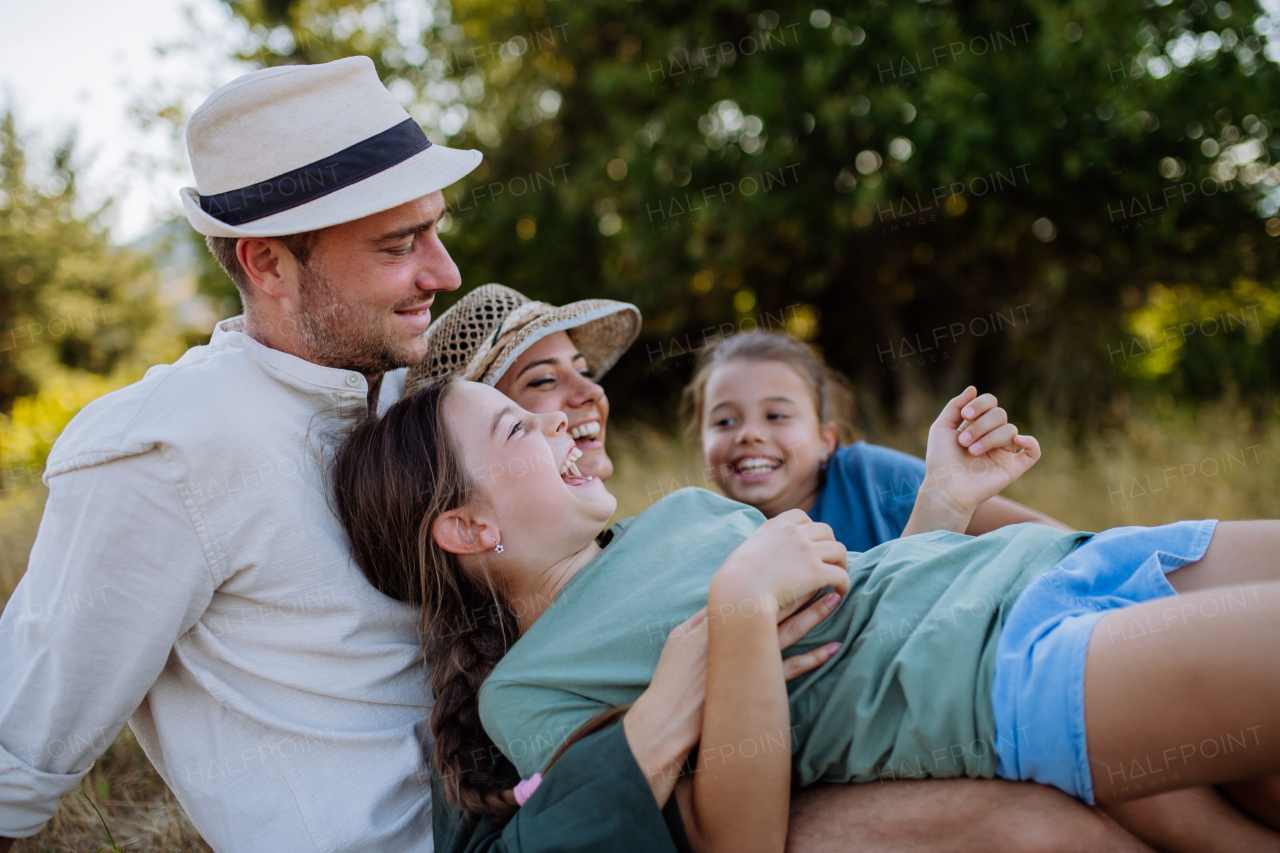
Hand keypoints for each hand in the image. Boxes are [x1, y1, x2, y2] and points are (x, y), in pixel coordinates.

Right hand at [624, 591, 842, 804]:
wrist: (669, 717)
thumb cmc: (670, 681)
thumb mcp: (677, 641)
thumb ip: (696, 621)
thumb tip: (711, 605)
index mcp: (715, 622)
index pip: (749, 592)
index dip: (772, 578)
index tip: (791, 564)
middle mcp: (735, 635)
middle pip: (773, 606)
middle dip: (799, 587)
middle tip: (821, 573)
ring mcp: (748, 660)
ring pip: (787, 630)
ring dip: (812, 614)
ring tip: (833, 599)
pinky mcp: (758, 684)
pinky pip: (793, 668)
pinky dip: (814, 658)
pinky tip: (833, 648)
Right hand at [711, 509, 850, 619]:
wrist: (740, 592)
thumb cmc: (736, 577)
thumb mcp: (747, 548)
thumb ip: (762, 541)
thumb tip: (766, 544)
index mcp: (777, 525)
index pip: (802, 517)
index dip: (810, 529)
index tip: (811, 543)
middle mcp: (795, 533)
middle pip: (825, 531)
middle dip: (829, 545)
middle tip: (829, 561)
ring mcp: (807, 551)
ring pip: (839, 551)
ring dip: (841, 563)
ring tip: (837, 576)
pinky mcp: (817, 572)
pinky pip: (841, 574)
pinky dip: (844, 583)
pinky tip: (840, 592)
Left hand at [907, 386, 1040, 534]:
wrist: (944, 489)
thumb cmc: (940, 461)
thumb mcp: (941, 428)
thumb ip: (955, 406)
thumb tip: (974, 388)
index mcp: (977, 425)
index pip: (990, 403)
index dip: (980, 405)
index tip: (965, 416)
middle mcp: (992, 437)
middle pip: (1000, 415)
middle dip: (980, 425)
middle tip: (963, 442)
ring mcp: (1004, 452)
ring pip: (1010, 430)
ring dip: (989, 438)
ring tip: (971, 452)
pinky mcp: (1013, 467)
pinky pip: (1034, 452)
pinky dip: (1030, 442)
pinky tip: (1016, 441)